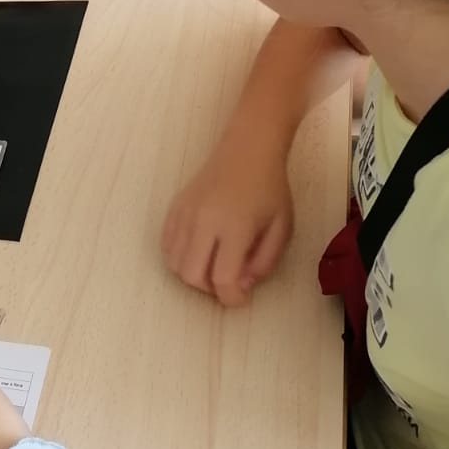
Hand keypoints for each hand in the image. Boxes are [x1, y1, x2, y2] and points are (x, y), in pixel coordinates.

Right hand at [161, 131, 294, 306]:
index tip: (242, 298)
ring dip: (193, 274)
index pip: (222, 278)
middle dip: (210, 289)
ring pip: (174, 263)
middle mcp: (204, 222)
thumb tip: (240, 285)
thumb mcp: (282, 228)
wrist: (247, 150)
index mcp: (235, 227)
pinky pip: (166, 245)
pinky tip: (199, 250)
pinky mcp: (174, 208)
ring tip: (213, 264)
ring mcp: (185, 214)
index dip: (232, 299)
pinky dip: (180, 257)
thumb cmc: (270, 188)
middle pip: (191, 276)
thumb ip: (264, 262)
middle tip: (227, 280)